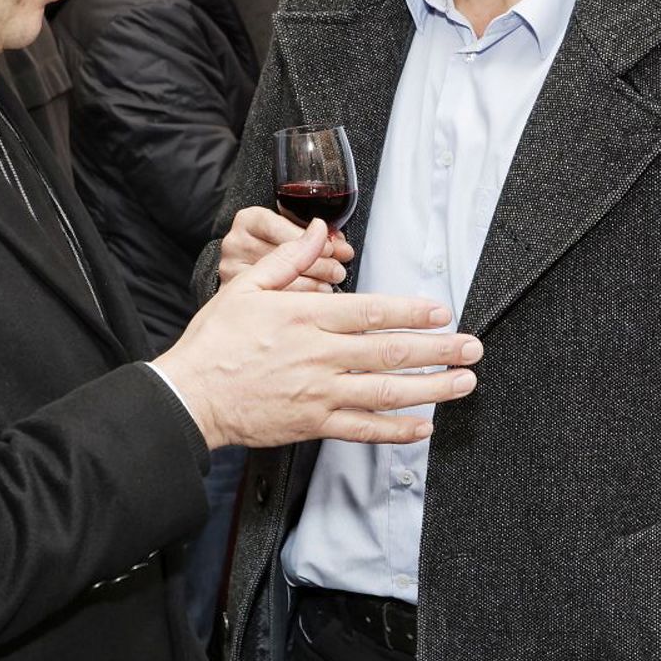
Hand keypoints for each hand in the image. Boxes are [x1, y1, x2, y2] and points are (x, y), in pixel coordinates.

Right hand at [160, 220, 480, 448]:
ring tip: (463, 383)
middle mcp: (319, 355)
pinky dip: (396, 431)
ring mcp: (319, 393)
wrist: (190, 397)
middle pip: (390, 351)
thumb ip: (290, 259)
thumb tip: (321, 230)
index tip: (442, 311)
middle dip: (438, 349)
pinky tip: (423, 427)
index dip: (411, 311)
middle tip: (471, 347)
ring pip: (386, 392)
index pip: (371, 311)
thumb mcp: (246, 286)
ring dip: (431, 388)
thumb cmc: (216, 341)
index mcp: (306, 317)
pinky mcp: (313, 424)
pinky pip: (363, 430)